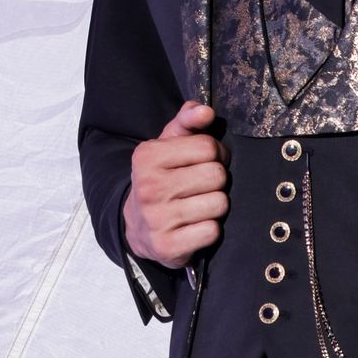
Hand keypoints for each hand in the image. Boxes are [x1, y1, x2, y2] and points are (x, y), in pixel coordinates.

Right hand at [124, 98, 227, 267]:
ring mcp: (157, 219)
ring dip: (216, 205)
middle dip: (217, 181)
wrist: (137, 226)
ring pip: (219, 204)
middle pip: (217, 175)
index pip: (208, 147)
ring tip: (199, 206)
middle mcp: (149, 187)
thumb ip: (187, 122)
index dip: (216, 154)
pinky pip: (212, 231)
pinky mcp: (168, 246)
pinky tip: (195, 226)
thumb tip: (205, 111)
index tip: (207, 162)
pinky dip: (210, 230)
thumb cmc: (161, 178)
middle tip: (204, 186)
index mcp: (147, 157)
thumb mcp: (167, 145)